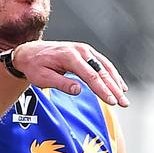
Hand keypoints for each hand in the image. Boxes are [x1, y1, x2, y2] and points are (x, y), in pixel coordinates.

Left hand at [12, 41, 129, 106]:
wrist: (29, 52)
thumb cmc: (34, 66)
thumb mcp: (42, 78)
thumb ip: (60, 83)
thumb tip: (78, 90)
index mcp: (68, 56)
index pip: (90, 75)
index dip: (102, 90)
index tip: (112, 101)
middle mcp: (79, 50)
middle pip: (101, 71)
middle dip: (114, 88)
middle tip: (124, 103)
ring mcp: (84, 49)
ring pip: (105, 67)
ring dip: (116, 82)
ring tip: (123, 97)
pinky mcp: (86, 52)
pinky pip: (102, 63)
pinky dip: (111, 74)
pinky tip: (119, 85)